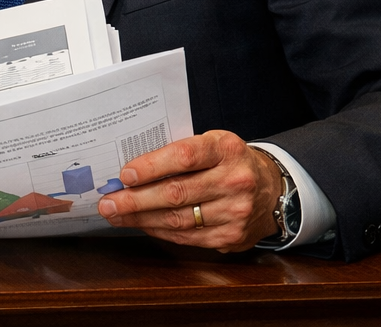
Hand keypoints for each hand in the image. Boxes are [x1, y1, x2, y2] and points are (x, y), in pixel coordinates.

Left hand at [96, 130, 282, 250]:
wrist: (271, 189)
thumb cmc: (228, 161)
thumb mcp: (211, 143)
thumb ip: (179, 152)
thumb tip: (130, 171)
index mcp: (226, 149)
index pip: (184, 157)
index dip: (151, 166)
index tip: (124, 175)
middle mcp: (234, 180)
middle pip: (176, 193)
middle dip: (135, 200)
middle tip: (108, 202)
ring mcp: (236, 211)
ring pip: (178, 219)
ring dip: (141, 219)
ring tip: (116, 214)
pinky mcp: (232, 236)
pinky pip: (187, 237)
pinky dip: (160, 231)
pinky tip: (142, 224)